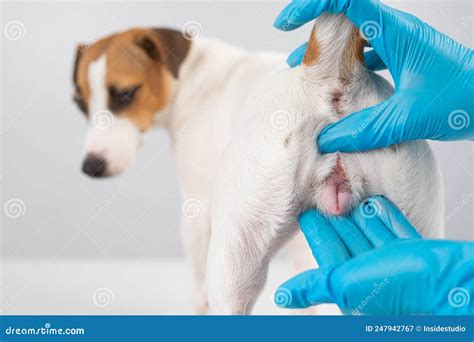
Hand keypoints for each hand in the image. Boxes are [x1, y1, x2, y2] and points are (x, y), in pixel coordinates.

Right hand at [274, 0, 473, 152]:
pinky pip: (369, 56)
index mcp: (394, 31)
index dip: (311, 5)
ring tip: (307, 73)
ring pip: (355, 39)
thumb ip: (365, 128)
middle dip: (313, 32)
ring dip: (330, 53)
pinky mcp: (405, 59)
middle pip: (344, 17)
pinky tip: (341, 89)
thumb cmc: (466, 98)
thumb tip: (328, 138)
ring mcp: (400, 44)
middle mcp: (395, 31)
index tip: (288, 24)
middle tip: (293, 56)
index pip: (344, 0)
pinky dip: (349, 68)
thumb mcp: (410, 116)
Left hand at [274, 196, 473, 314]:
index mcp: (349, 282)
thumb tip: (282, 297)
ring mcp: (393, 261)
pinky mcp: (412, 250)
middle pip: (347, 238)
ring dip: (356, 212)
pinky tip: (374, 200)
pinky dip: (382, 215)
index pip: (327, 249)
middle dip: (334, 215)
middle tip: (321, 189)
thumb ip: (316, 285)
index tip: (304, 207)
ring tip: (343, 188)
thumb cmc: (397, 289)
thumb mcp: (347, 286)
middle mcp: (369, 272)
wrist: (451, 286)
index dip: (316, 229)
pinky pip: (393, 228)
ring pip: (369, 231)